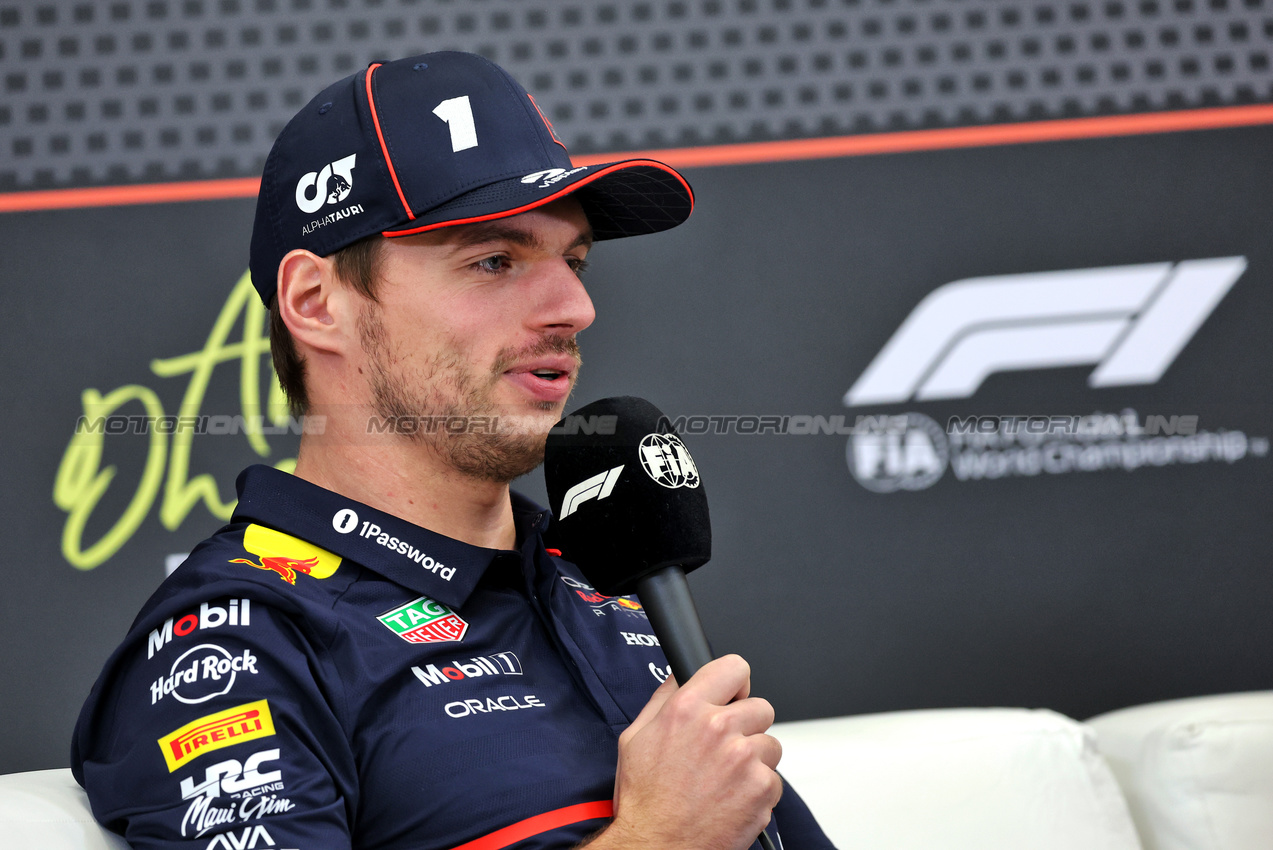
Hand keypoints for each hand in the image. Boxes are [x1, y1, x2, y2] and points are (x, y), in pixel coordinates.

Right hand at [590, 655, 782, 849]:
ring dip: (754, 760)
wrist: (656, 847)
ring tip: (725, 779)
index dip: (735, 683)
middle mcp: (718, 728)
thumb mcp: (635, 737)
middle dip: (746, 726)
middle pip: (761, 707)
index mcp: (687, 709)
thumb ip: (664, 698)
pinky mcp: (762, 788)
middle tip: (724, 750)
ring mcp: (744, 758)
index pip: (734, 667)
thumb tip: (682, 674)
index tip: (733, 695)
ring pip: (771, 744)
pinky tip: (731, 799)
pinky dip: (758, 790)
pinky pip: (774, 779)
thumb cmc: (645, 799)